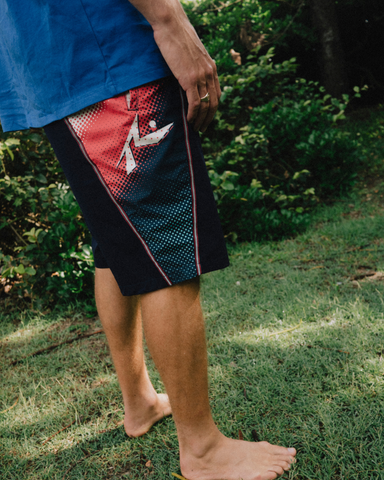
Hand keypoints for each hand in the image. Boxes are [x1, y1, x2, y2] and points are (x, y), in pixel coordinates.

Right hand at [128, 0, 219, 131]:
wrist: (171, 25)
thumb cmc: (176, 36)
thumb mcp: (191, 54)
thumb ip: (194, 66)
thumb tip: (188, 76)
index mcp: (212, 67)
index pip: (217, 94)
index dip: (212, 109)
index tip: (206, 118)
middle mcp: (210, 73)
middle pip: (214, 102)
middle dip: (209, 118)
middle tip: (202, 128)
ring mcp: (201, 76)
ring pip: (206, 105)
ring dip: (201, 119)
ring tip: (195, 127)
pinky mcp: (190, 79)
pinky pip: (196, 102)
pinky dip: (193, 114)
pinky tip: (189, 120)